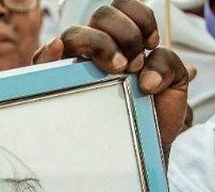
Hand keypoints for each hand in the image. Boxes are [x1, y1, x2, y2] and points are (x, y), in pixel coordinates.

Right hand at [35, 0, 190, 159]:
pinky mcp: (56, 88)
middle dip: (125, 34)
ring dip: (99, 44)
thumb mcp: (173, 86)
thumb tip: (147, 69)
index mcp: (122, 41)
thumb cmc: (154, 117)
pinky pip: (41, 62)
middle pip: (101, 16)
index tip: (151, 43)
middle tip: (135, 65)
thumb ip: (169, 63)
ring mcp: (74, 67)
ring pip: (74, 35)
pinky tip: (58, 49)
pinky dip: (49, 51)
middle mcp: (96, 48)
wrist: (143, 152)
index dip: (140, 17)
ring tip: (118, 70)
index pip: (124, 8)